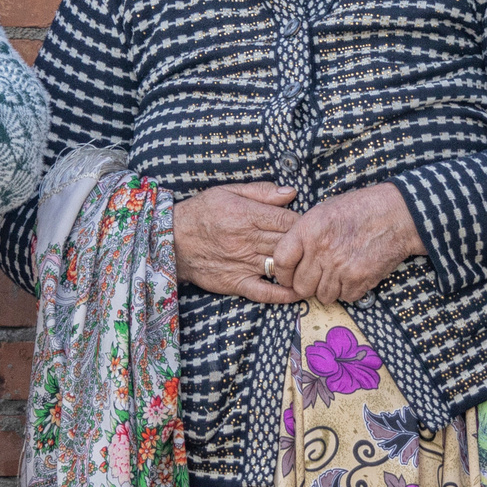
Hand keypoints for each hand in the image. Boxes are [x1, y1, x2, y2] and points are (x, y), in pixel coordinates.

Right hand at [173, 182, 302, 303]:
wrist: (171, 240)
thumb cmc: (201, 213)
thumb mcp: (228, 191)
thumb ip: (261, 192)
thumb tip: (291, 192)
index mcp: (247, 215)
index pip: (288, 220)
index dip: (303, 223)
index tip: (308, 225)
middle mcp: (246, 240)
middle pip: (288, 243)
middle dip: (305, 245)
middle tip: (315, 246)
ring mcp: (242, 263)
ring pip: (280, 266)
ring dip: (298, 268)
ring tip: (312, 267)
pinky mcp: (235, 282)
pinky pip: (264, 292)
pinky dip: (282, 294)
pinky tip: (296, 292)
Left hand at [272, 184, 424, 303]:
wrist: (396, 215)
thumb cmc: (360, 210)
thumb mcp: (324, 211)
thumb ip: (304, 234)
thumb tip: (290, 257)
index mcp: (308, 230)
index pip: (281, 261)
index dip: (283, 274)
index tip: (289, 277)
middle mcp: (321, 250)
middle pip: (301, 286)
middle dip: (308, 286)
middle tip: (318, 277)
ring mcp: (340, 267)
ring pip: (323, 296)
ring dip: (330, 289)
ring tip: (340, 273)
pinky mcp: (359, 279)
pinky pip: (345, 298)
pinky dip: (350, 291)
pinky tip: (355, 275)